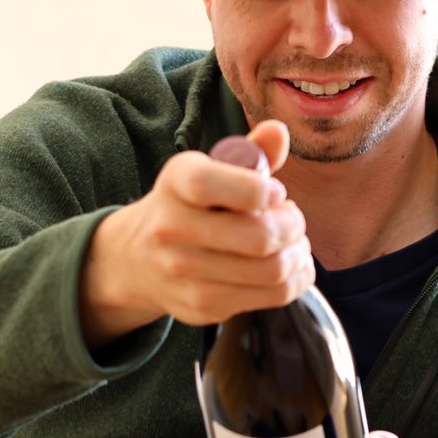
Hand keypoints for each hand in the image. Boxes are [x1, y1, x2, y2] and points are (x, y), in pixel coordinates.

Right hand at [82, 119, 313, 341]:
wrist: (138, 258)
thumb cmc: (190, 205)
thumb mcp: (211, 170)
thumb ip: (251, 152)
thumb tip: (279, 131)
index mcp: (176, 182)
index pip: (219, 185)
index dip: (262, 190)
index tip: (274, 191)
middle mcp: (172, 228)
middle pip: (258, 237)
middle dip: (293, 225)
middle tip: (293, 218)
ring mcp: (185, 273)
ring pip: (272, 271)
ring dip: (298, 254)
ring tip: (295, 241)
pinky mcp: (202, 306)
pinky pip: (272, 296)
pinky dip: (296, 279)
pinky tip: (292, 264)